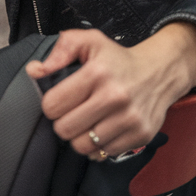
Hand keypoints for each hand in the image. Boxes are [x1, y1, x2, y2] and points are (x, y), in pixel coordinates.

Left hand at [25, 24, 195, 158]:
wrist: (160, 72)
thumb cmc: (117, 59)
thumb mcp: (89, 41)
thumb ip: (60, 50)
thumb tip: (35, 71)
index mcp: (97, 73)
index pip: (53, 105)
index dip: (51, 104)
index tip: (59, 99)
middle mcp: (115, 97)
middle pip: (64, 130)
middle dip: (62, 122)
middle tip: (72, 112)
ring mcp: (130, 119)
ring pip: (82, 146)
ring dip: (79, 137)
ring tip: (86, 122)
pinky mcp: (140, 136)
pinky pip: (103, 154)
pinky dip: (98, 146)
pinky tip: (102, 129)